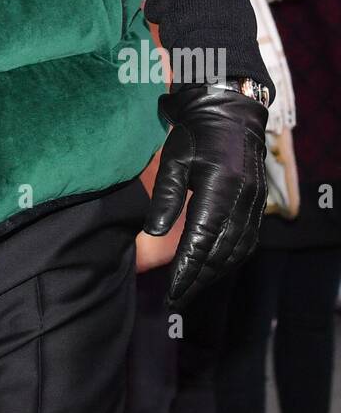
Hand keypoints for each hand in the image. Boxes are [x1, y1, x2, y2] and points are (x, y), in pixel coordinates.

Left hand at [143, 85, 267, 305]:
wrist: (229, 113)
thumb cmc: (194, 136)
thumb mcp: (173, 161)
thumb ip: (165, 198)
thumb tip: (154, 233)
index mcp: (218, 189)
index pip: (201, 241)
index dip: (186, 270)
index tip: (171, 292)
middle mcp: (241, 201)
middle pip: (220, 253)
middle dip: (198, 279)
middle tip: (177, 298)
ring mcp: (254, 204)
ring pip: (236, 251)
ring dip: (214, 272)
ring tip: (191, 287)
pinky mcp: (258, 204)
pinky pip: (247, 241)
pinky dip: (230, 259)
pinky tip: (214, 266)